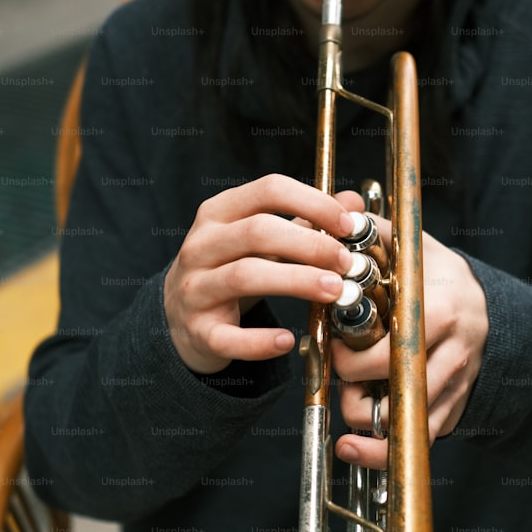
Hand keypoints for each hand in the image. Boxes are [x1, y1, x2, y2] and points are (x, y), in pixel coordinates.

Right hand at [163, 174, 356, 373]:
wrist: (179, 317)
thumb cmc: (229, 269)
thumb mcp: (261, 240)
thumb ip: (305, 220)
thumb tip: (352, 202)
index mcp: (219, 213)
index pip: (269, 189)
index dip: (313, 203)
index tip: (348, 225)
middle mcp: (201, 245)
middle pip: (258, 232)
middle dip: (310, 245)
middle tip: (346, 263)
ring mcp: (195, 288)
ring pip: (244, 276)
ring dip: (296, 281)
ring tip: (334, 291)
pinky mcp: (198, 331)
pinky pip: (228, 337)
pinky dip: (259, 341)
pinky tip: (288, 341)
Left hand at [332, 218, 488, 469]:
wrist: (484, 310)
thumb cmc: (434, 277)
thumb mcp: (412, 247)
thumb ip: (373, 231)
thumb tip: (334, 211)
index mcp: (442, 305)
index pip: (397, 336)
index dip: (356, 349)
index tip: (336, 341)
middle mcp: (456, 347)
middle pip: (398, 380)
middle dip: (355, 380)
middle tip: (339, 367)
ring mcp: (457, 381)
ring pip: (406, 416)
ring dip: (364, 416)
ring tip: (349, 401)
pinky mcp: (453, 409)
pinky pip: (417, 442)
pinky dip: (378, 452)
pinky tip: (351, 446)